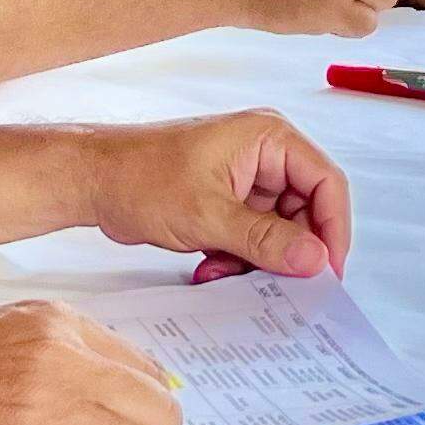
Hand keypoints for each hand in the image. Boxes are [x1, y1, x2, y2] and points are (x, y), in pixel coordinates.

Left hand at [83, 108, 353, 276]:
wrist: (92, 181)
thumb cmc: (141, 178)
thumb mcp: (208, 216)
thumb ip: (266, 240)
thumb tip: (315, 260)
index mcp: (269, 138)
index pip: (326, 183)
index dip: (332, 230)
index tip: (327, 274)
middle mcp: (264, 153)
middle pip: (305, 210)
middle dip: (286, 251)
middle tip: (273, 285)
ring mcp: (246, 177)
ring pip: (278, 230)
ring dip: (256, 260)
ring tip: (223, 272)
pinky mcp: (228, 199)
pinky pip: (253, 236)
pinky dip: (237, 258)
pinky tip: (209, 268)